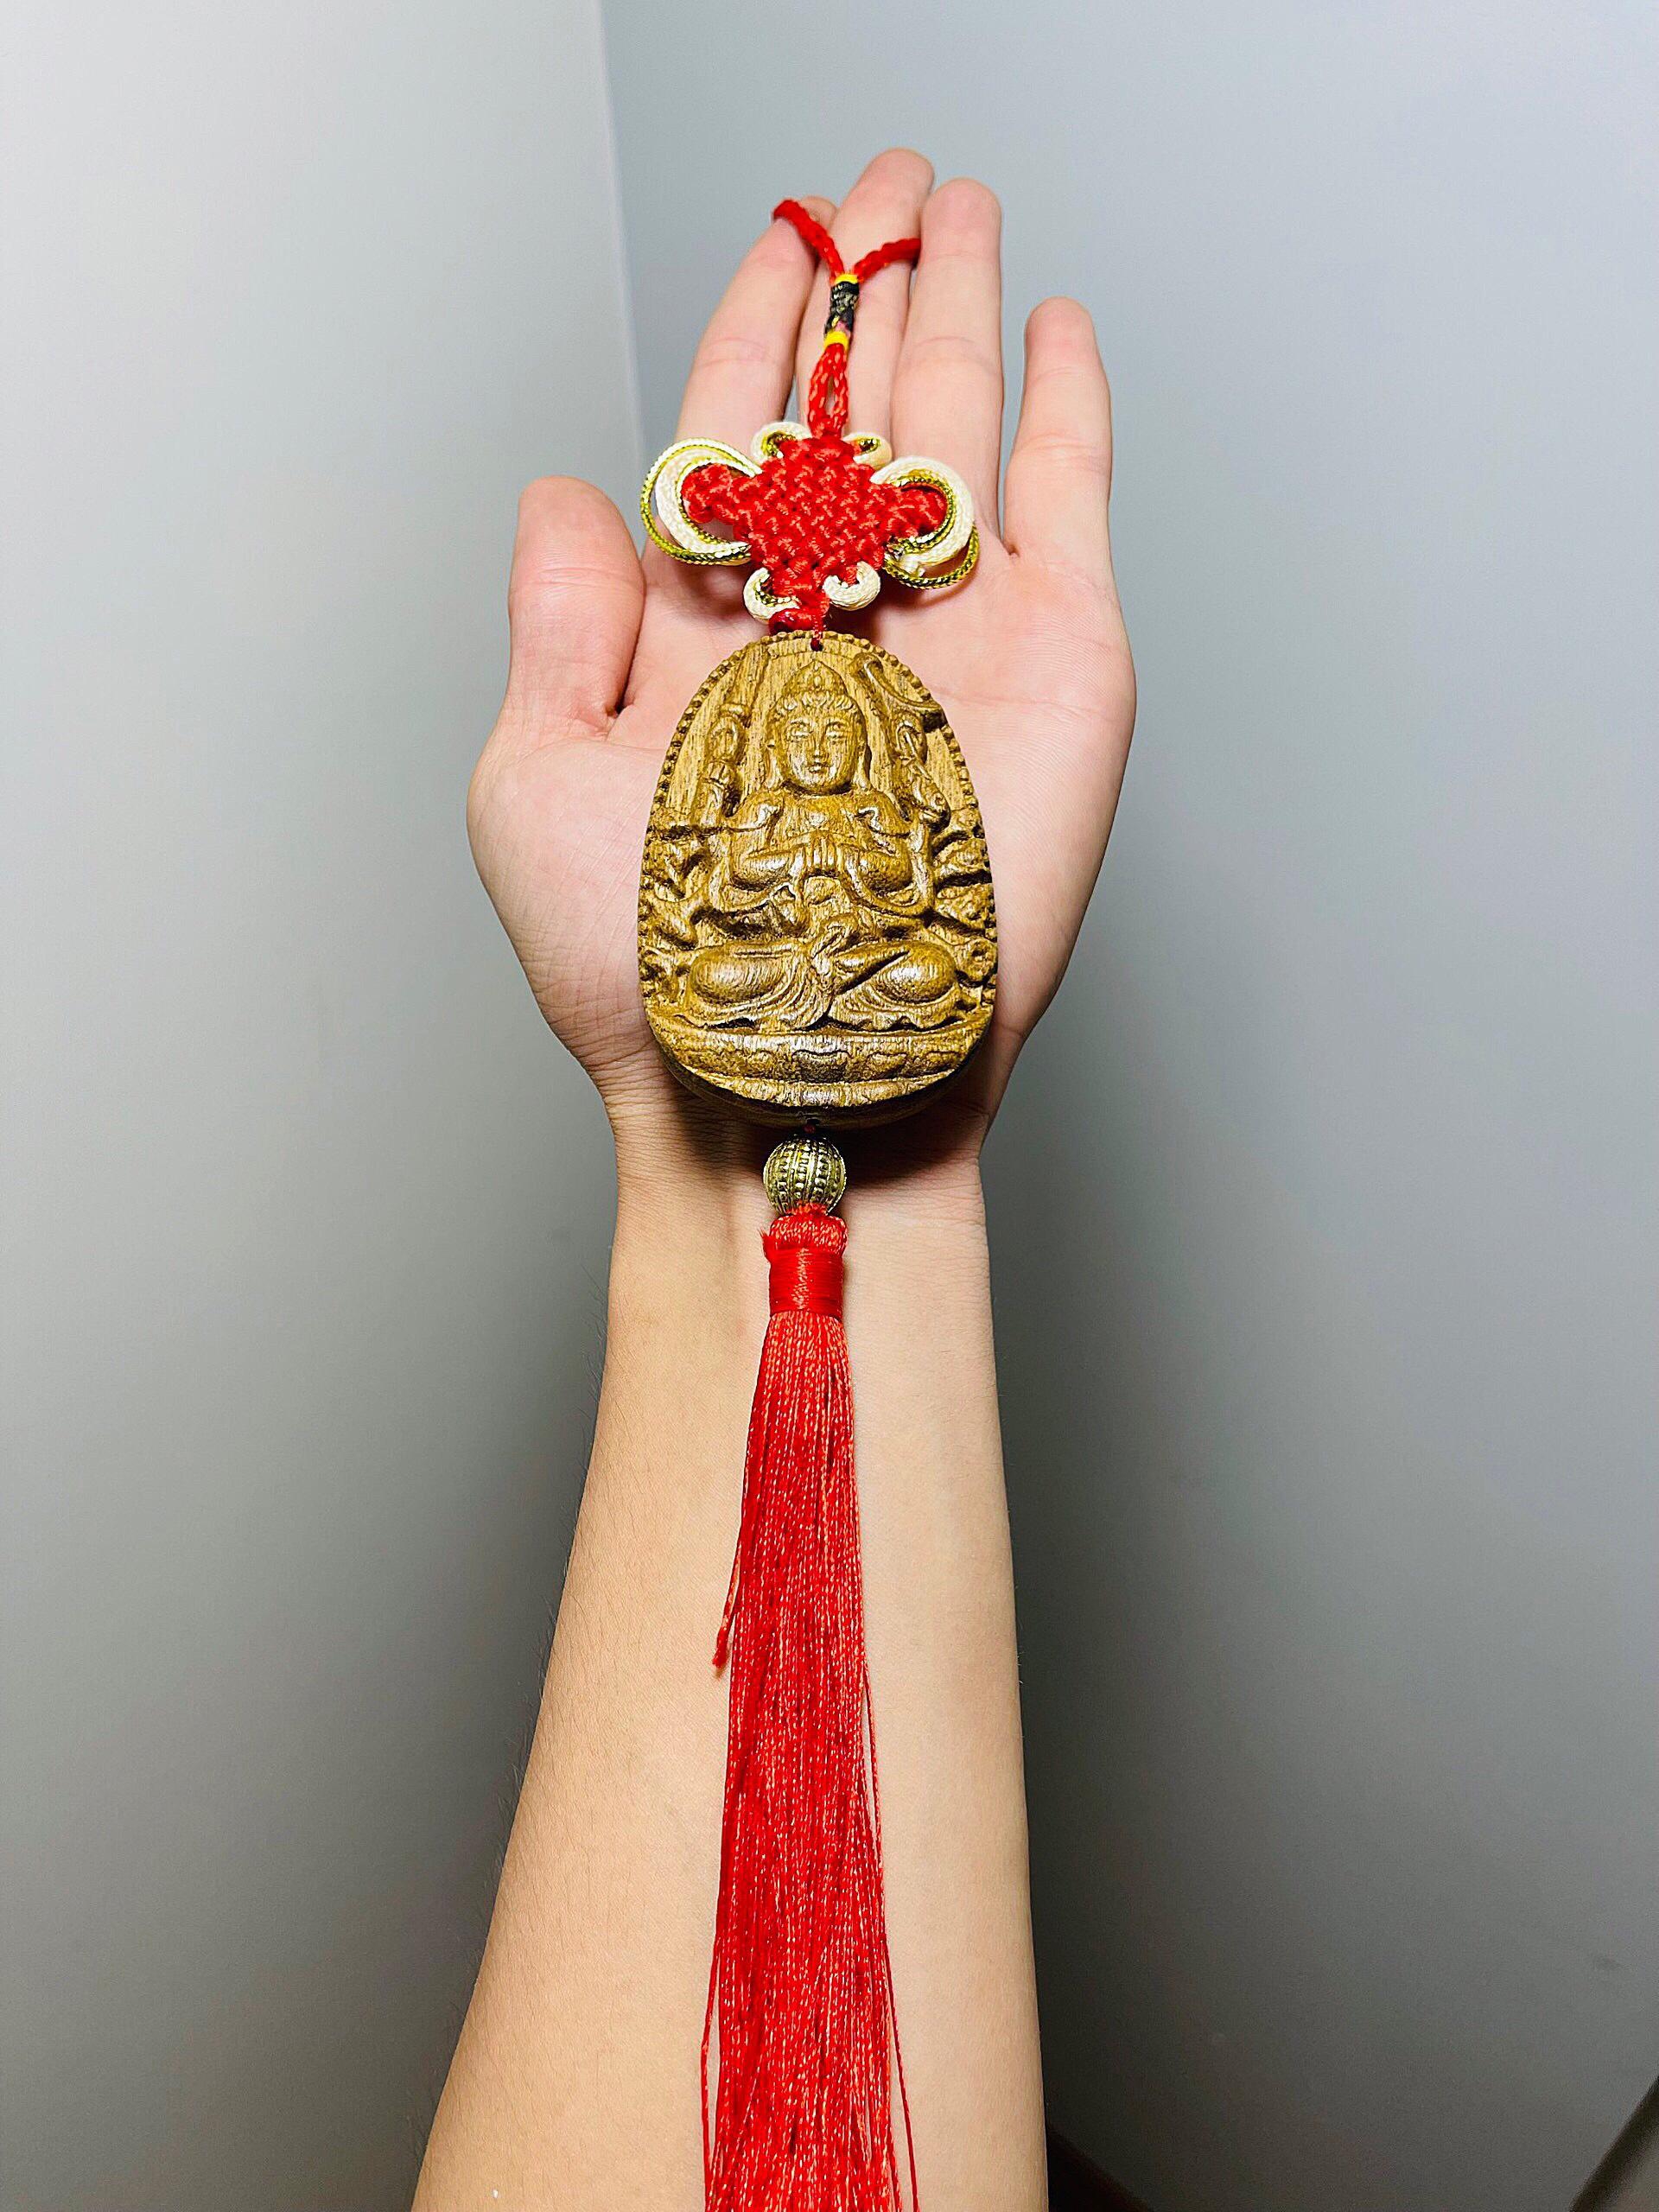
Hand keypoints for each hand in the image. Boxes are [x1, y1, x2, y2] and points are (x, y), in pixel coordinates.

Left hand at [468, 149, 1134, 1189]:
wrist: (794, 1076)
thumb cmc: (644, 969)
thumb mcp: (540, 787)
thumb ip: (555, 629)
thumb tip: (567, 491)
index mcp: (713, 629)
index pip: (740, 438)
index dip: (761, 332)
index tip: (783, 242)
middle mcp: (837, 617)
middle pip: (858, 408)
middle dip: (870, 291)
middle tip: (884, 186)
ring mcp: (954, 634)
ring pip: (961, 426)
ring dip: (961, 311)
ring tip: (960, 210)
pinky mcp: (1059, 662)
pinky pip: (1069, 503)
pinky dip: (1070, 409)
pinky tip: (1059, 329)